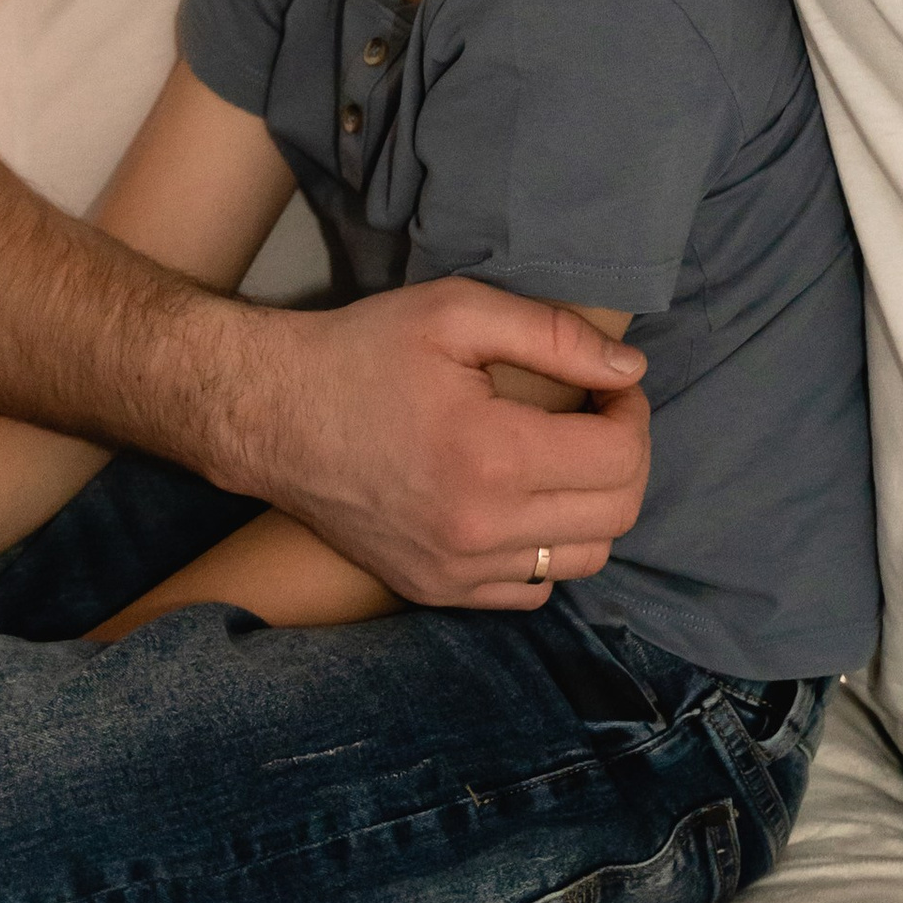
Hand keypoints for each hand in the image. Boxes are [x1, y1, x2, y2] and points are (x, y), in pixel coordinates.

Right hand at [213, 278, 650, 607]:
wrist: (271, 415)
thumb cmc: (363, 352)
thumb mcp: (456, 311)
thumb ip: (554, 336)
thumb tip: (629, 371)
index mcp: (490, 457)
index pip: (620, 459)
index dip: (632, 413)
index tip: (610, 385)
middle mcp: (478, 529)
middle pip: (616, 514)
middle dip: (626, 455)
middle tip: (597, 414)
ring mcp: (455, 572)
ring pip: (584, 559)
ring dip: (595, 505)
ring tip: (565, 455)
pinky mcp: (434, 592)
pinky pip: (533, 591)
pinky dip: (549, 548)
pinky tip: (525, 499)